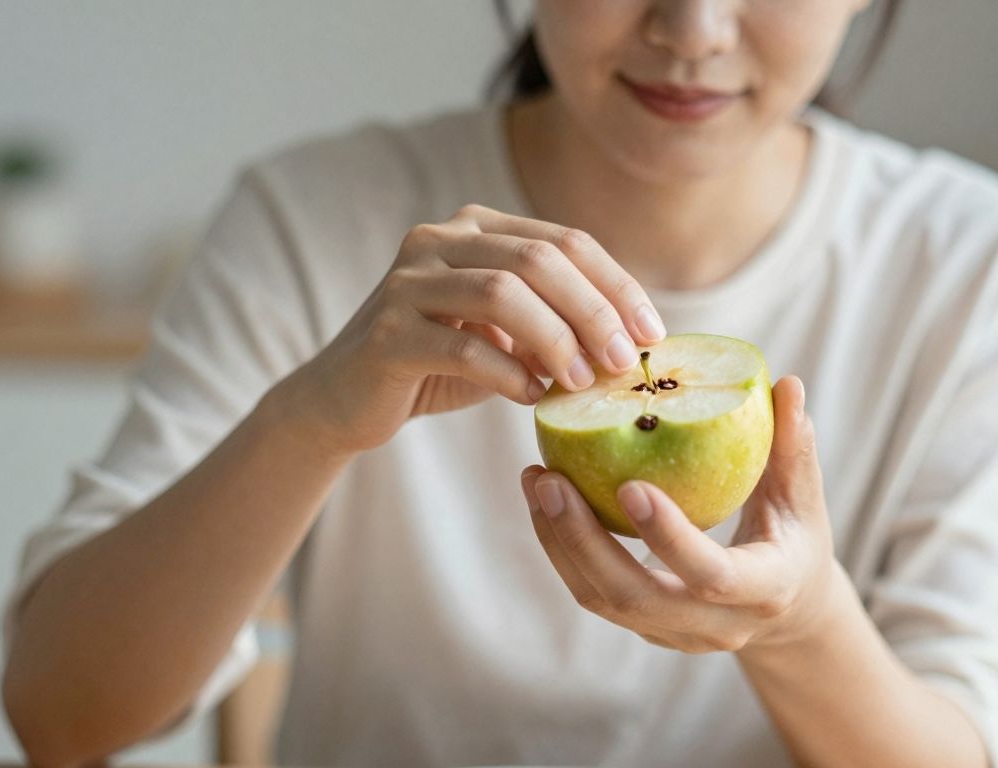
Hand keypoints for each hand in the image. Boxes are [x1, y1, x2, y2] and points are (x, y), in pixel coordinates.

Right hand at [272, 204, 665, 454]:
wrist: (344, 398)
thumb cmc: (438, 364)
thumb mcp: (505, 337)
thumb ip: (555, 325)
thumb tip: (631, 343)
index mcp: (475, 228)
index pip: (565, 241)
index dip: (617, 286)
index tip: (653, 334)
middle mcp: (438, 240)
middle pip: (539, 259)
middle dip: (594, 311)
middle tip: (626, 363)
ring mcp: (407, 282)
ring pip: (502, 293)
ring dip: (555, 340)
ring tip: (580, 384)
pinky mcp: (386, 333)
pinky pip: (462, 347)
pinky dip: (507, 374)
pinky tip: (529, 398)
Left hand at [520, 376, 838, 652]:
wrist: (787, 610)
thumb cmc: (796, 537)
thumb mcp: (803, 496)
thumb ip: (794, 445)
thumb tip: (789, 384)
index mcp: (764, 591)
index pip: (711, 575)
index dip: (668, 537)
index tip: (628, 485)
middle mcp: (715, 624)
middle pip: (635, 598)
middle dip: (584, 541)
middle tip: (551, 479)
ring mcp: (675, 634)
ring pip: (602, 600)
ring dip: (560, 543)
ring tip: (537, 481)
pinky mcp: (645, 628)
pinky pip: (594, 593)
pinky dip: (563, 548)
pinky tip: (545, 498)